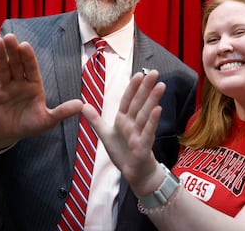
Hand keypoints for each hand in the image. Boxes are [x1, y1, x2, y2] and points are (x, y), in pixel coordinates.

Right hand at [0, 33, 82, 151]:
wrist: (11, 136)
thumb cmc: (31, 125)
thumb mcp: (48, 120)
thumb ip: (62, 112)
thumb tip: (82, 105)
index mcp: (34, 85)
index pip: (31, 68)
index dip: (28, 57)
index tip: (25, 45)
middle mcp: (19, 83)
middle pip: (16, 64)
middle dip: (13, 51)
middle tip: (9, 37)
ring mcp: (5, 88)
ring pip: (3, 69)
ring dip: (0, 56)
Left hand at [83, 70, 167, 194]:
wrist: (134, 172)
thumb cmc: (123, 153)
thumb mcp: (105, 135)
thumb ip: (96, 120)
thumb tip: (83, 106)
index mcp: (124, 120)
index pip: (128, 100)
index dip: (132, 88)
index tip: (138, 74)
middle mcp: (133, 124)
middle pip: (139, 103)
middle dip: (146, 88)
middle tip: (154, 72)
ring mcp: (140, 133)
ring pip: (146, 114)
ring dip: (153, 100)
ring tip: (160, 86)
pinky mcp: (144, 145)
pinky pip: (148, 131)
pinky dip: (153, 120)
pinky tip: (158, 109)